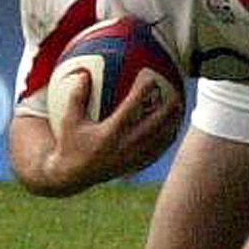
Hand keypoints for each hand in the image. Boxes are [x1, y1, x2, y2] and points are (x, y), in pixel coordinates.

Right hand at [43, 71, 180, 191]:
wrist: (73, 175)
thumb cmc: (70, 143)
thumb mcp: (69, 119)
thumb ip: (77, 96)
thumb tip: (84, 72)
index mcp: (110, 133)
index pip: (132, 107)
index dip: (142, 90)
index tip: (148, 75)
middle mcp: (125, 146)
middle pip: (155, 124)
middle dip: (167, 107)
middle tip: (175, 91)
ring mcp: (133, 157)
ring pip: (161, 139)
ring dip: (172, 122)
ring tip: (179, 107)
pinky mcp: (136, 165)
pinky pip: (158, 151)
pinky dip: (167, 138)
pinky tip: (171, 128)